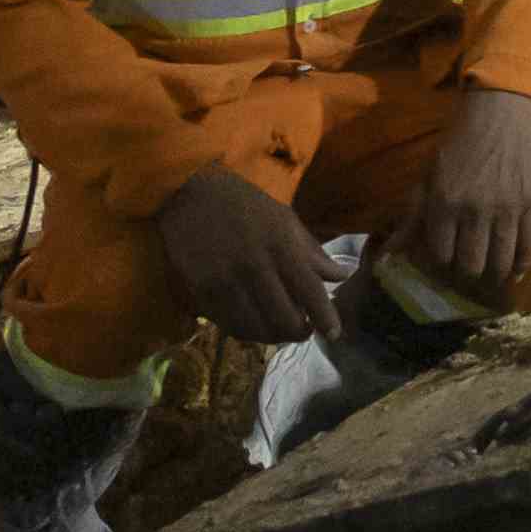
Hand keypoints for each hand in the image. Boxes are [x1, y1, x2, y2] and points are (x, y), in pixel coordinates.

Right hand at [152, 167, 345, 350]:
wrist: (190, 195)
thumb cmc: (244, 204)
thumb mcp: (284, 218)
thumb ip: (311, 251)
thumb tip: (341, 276)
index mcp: (280, 244)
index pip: (309, 290)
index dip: (325, 317)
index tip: (335, 334)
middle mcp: (254, 266)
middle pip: (283, 317)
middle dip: (299, 332)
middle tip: (305, 331)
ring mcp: (226, 281)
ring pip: (256, 328)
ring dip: (273, 336)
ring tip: (281, 331)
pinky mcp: (202, 292)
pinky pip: (229, 324)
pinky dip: (247, 332)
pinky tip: (255, 326)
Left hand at [396, 87, 530, 304]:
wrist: (503, 109)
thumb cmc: (460, 140)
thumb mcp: (429, 175)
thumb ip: (413, 216)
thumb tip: (389, 254)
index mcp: (443, 201)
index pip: (439, 254)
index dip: (439, 267)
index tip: (442, 268)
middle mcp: (473, 210)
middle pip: (468, 264)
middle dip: (465, 275)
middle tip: (465, 275)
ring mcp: (505, 208)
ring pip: (498, 261)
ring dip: (492, 276)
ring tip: (489, 278)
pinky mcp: (530, 203)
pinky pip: (527, 246)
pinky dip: (521, 265)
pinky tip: (515, 274)